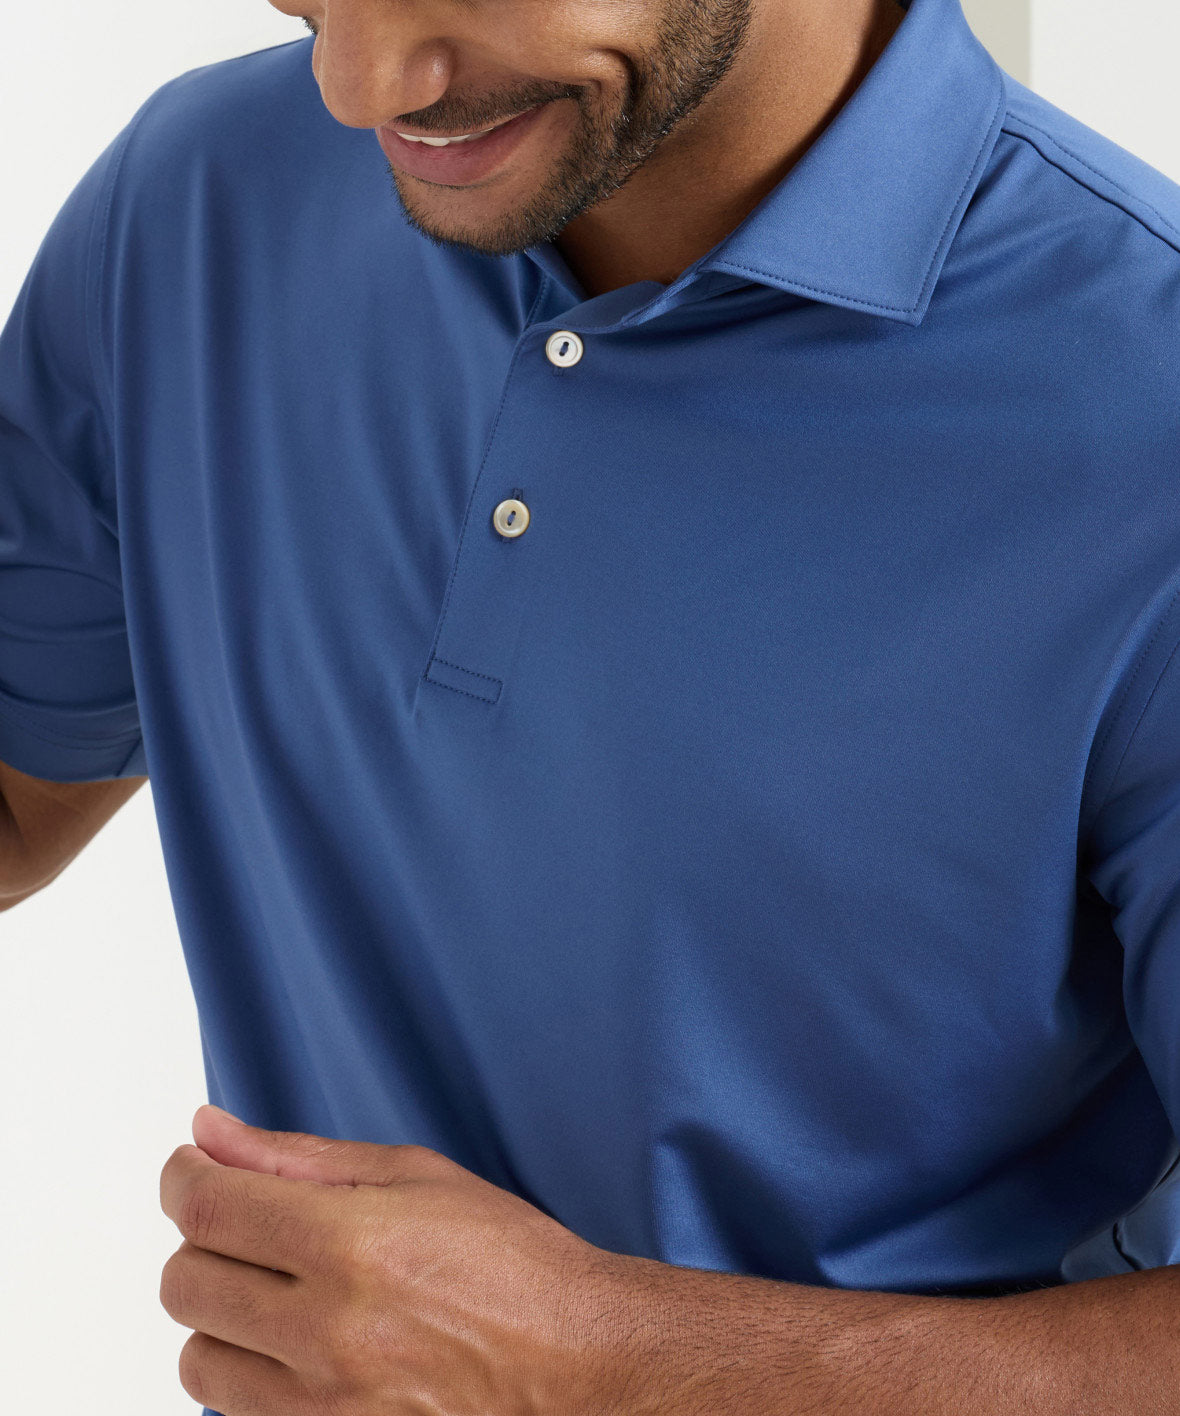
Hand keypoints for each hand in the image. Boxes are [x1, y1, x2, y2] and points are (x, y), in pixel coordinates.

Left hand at [158, 1105, 631, 1414]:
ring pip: (198, 1360)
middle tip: (249, 1224)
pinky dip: (253, 1372)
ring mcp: (326, 1406)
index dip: (183, 1177)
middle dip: (203, 1241)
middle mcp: (330, 1331)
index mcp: (353, 1243)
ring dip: (222, 1316)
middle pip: (185, 1284)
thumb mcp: (415, 1175)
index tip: (190, 1168)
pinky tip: (302, 1343)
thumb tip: (210, 1132)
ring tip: (280, 1292)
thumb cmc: (512, 1262)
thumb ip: (297, 1157)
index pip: (207, 1208)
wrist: (577, 1362)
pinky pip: (238, 1413)